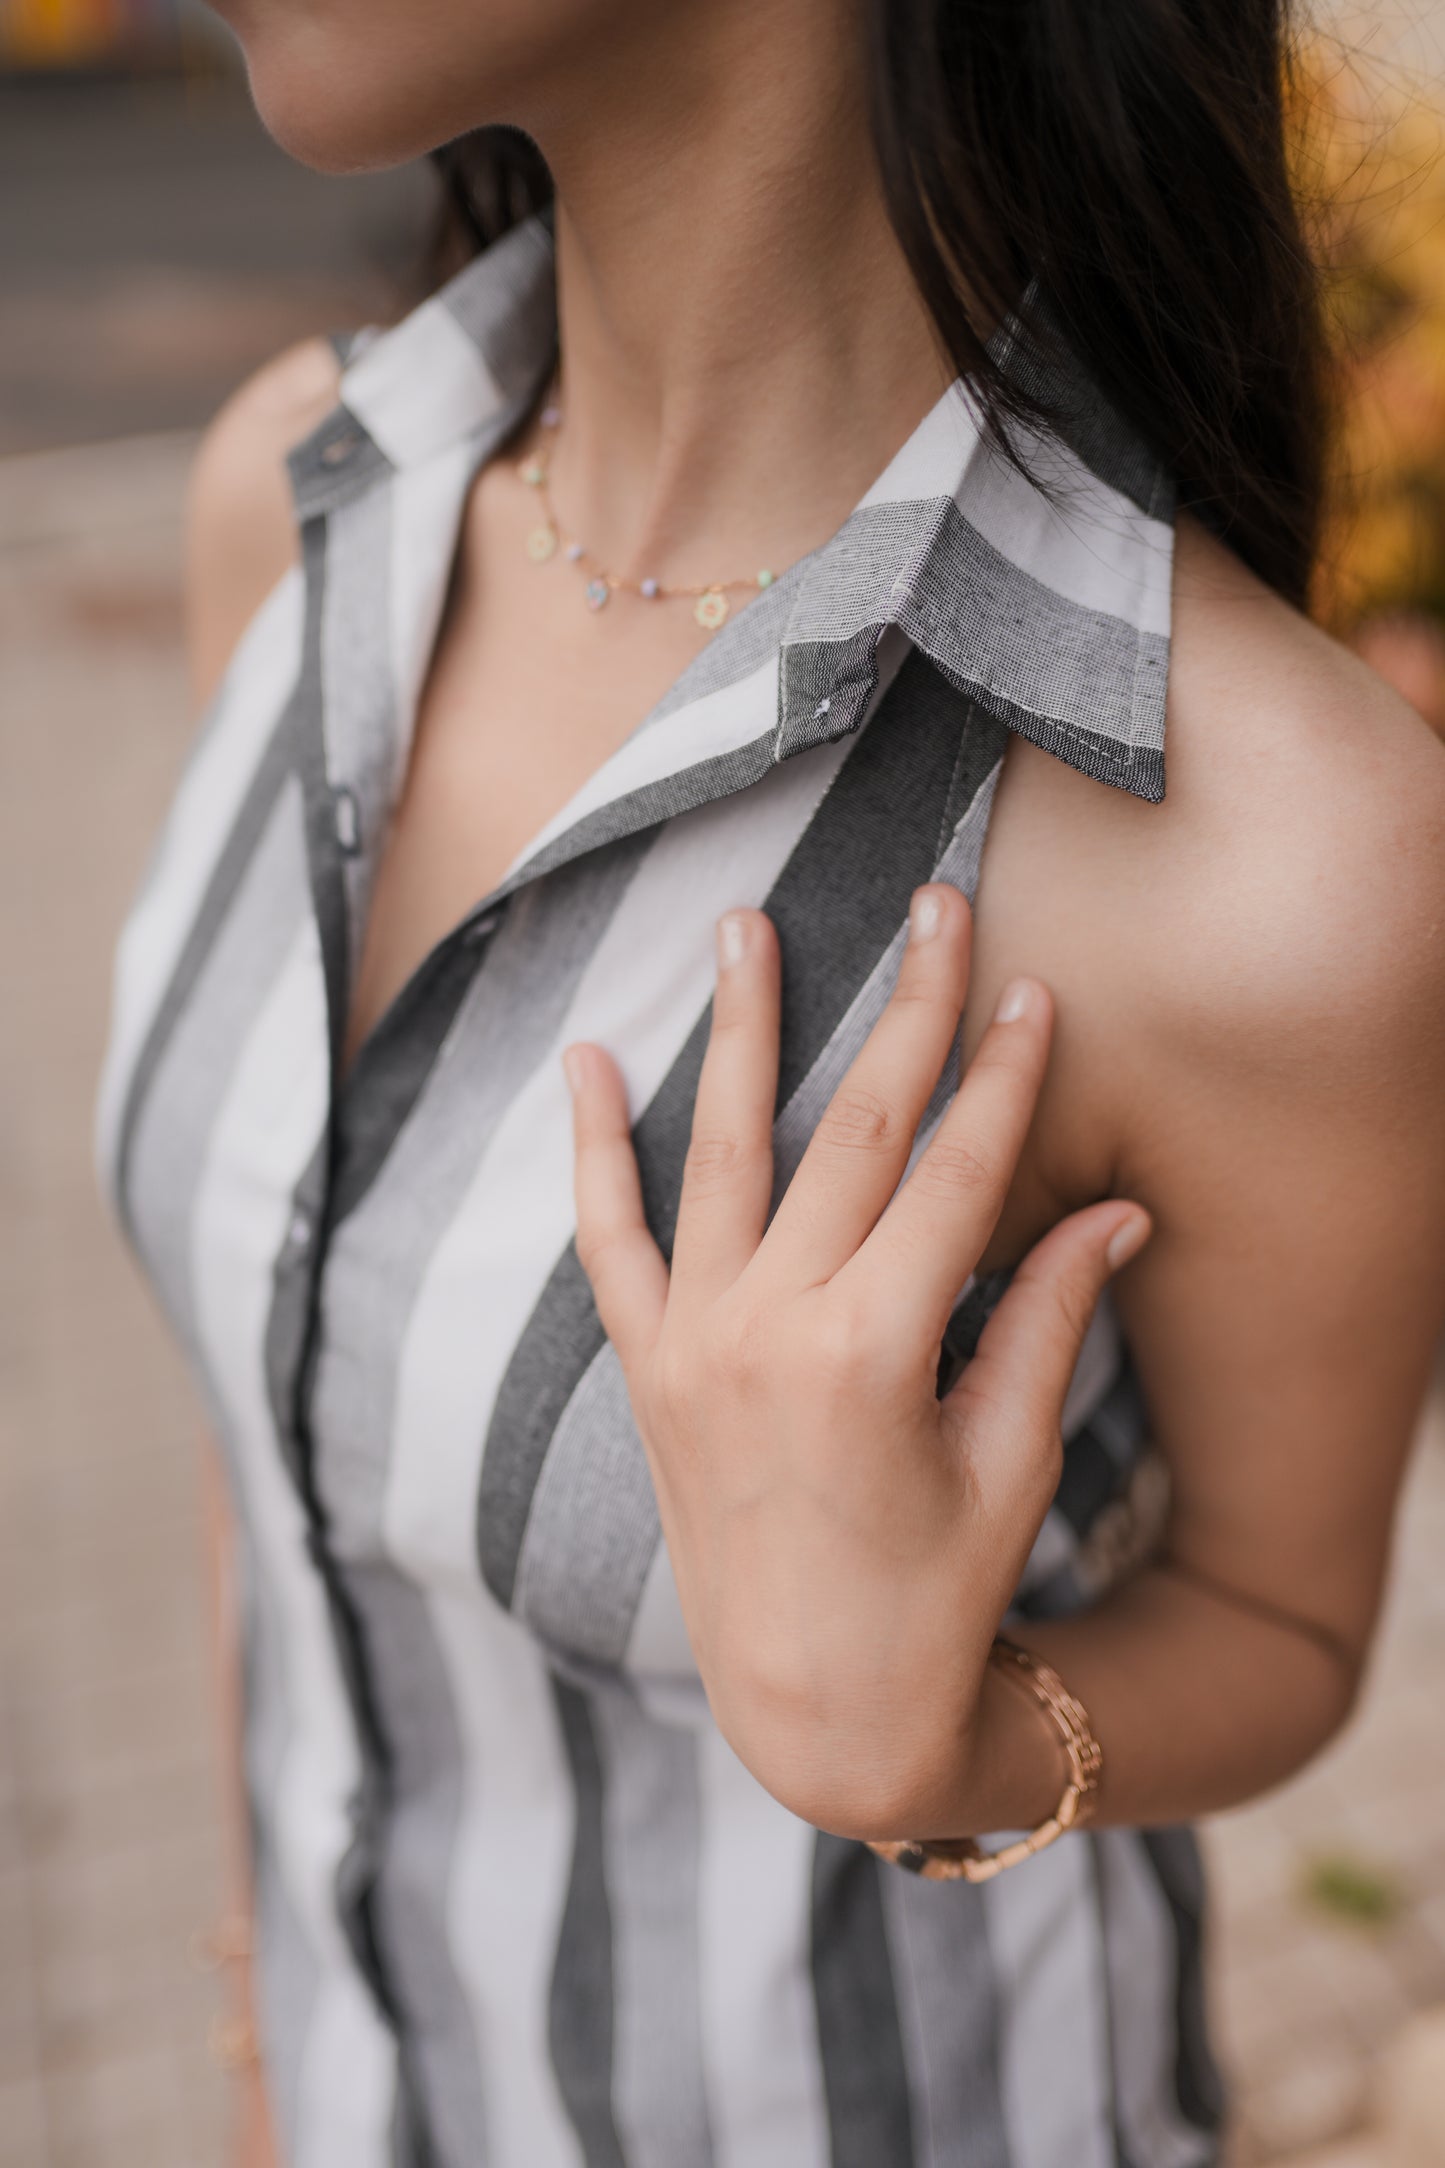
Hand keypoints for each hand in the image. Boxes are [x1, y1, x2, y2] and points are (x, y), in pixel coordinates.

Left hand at [564, 883, 1149, 1839]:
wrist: (811, 1711)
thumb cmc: (930, 1599)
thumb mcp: (1005, 1461)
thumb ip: (1044, 1319)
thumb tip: (1115, 1211)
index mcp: (869, 1351)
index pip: (957, 1174)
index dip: (1002, 1078)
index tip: (1028, 991)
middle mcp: (767, 1328)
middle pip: (854, 1133)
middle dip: (905, 1013)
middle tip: (934, 908)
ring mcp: (692, 1342)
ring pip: (721, 1151)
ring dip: (740, 1030)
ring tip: (744, 926)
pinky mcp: (646, 1369)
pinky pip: (610, 1239)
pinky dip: (593, 1150)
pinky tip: (584, 1062)